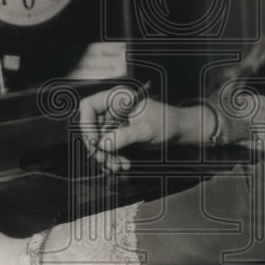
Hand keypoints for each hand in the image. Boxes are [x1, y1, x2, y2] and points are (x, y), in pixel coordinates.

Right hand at [78, 85, 195, 171]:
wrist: (178, 131)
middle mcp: (112, 109)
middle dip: (98, 147)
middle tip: (105, 161)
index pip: (88, 106)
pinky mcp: (118, 136)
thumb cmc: (166, 122)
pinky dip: (112, 159)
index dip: (87, 124)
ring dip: (106, 156)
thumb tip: (102, 144)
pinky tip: (123, 165)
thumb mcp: (147, 129)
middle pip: (91, 127)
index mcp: (117, 98)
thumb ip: (125, 135)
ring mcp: (114, 124)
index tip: (95, 142)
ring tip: (118, 166)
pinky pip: (107, 149)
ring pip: (98, 141)